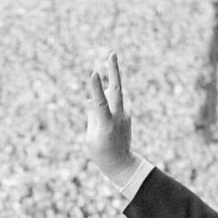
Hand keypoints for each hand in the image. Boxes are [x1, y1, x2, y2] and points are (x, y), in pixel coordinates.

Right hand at [86, 52, 141, 185]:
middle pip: (116, 90)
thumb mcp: (91, 137)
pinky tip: (108, 121)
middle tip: (112, 53)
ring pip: (115, 96)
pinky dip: (108, 107)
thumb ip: (92, 116)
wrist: (121, 164)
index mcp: (106, 124)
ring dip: (110, 84)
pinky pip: (113, 107)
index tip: (93, 73)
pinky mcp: (126, 116)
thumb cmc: (101, 153)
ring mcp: (124, 115)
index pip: (100, 103)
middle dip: (114, 71)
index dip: (96, 88)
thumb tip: (91, 100)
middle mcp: (118, 116)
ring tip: (109, 69)